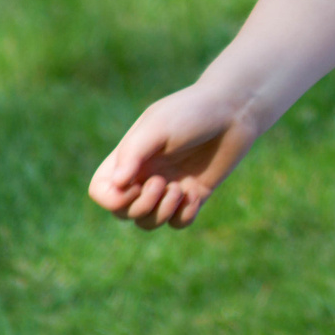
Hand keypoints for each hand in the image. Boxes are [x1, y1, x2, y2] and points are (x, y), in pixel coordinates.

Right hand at [88, 85, 262, 228]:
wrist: (233, 111)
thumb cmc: (192, 112)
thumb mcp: (159, 126)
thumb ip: (134, 153)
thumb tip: (117, 184)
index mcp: (130, 157)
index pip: (102, 191)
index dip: (113, 199)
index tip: (134, 184)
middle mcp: (145, 174)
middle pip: (124, 213)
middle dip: (141, 207)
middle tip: (161, 183)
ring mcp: (168, 187)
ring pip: (149, 222)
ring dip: (162, 213)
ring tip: (179, 189)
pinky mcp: (193, 195)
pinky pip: (178, 223)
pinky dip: (183, 217)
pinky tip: (195, 196)